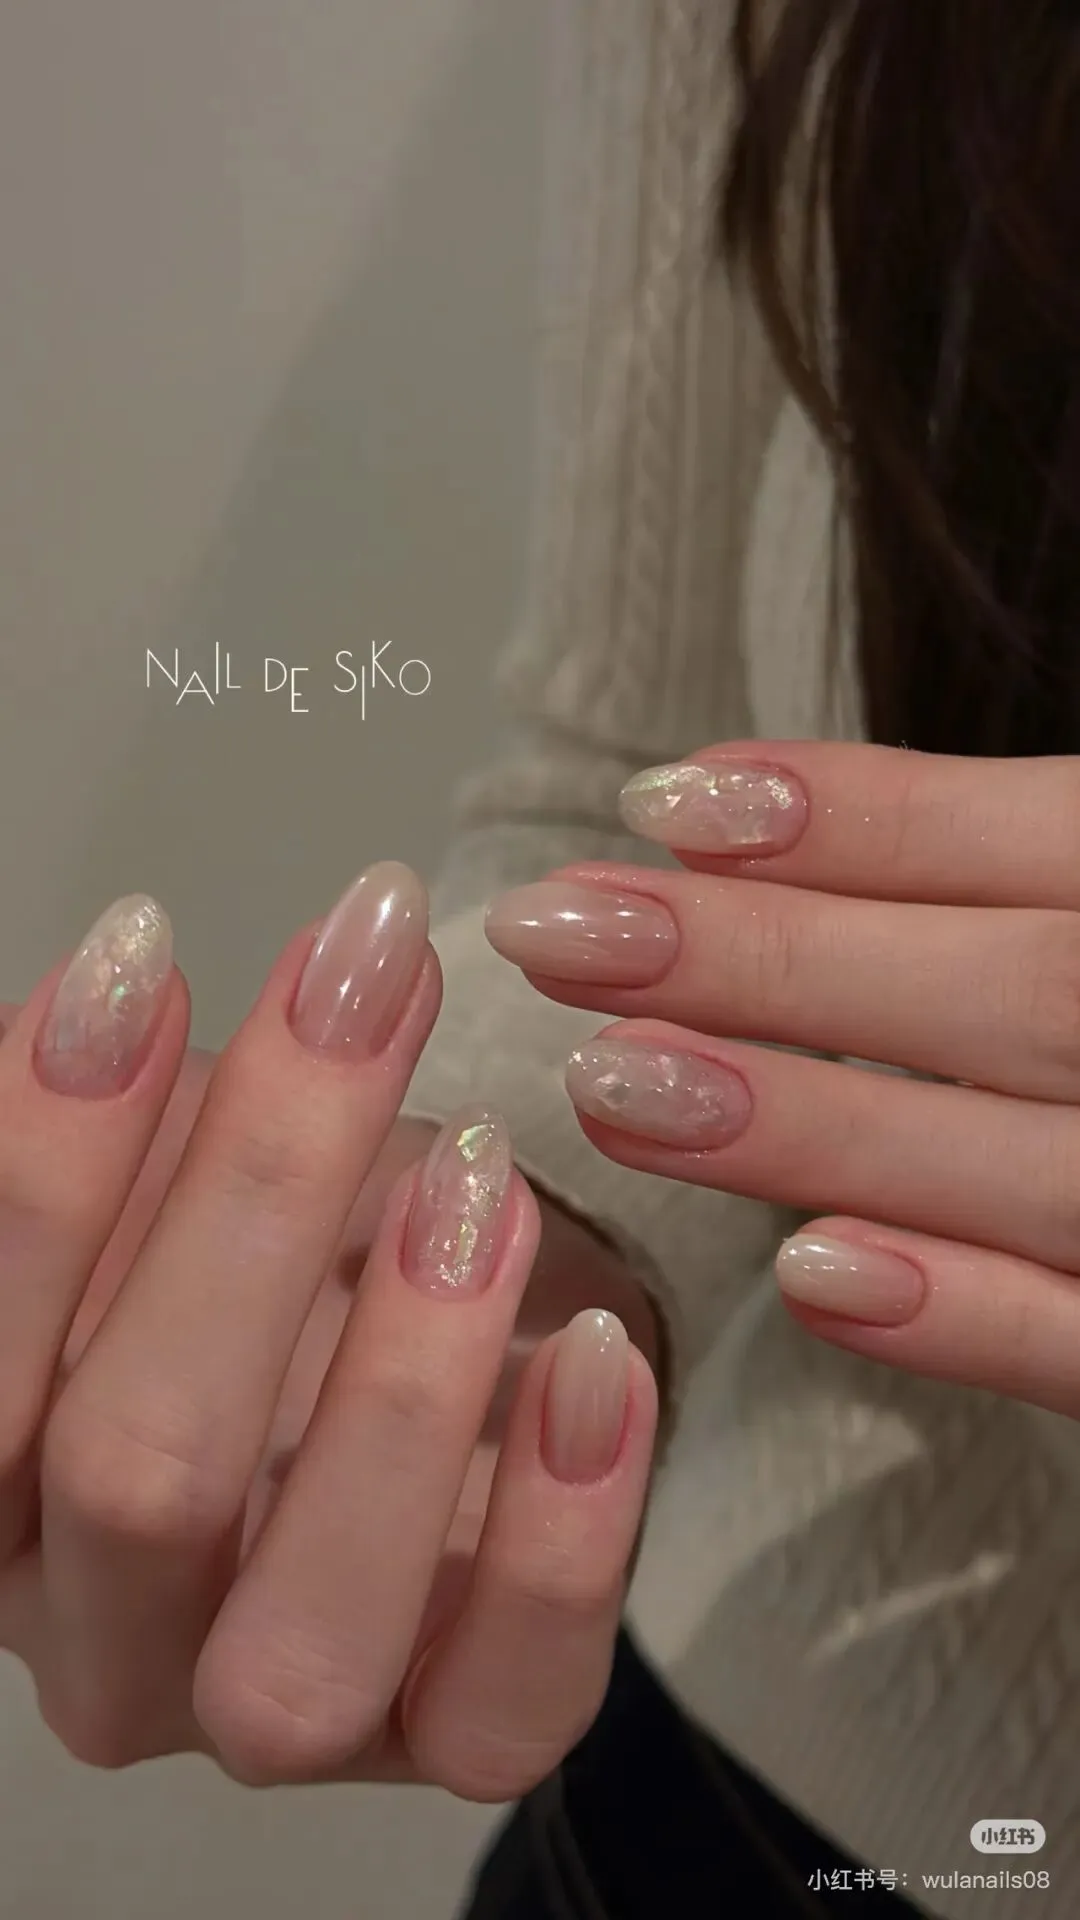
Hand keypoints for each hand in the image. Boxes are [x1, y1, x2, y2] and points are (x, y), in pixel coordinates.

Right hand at [0, 865, 655, 1795]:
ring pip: (304, 1639)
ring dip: (401, 1388)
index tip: (143, 955)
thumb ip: (123, 1135)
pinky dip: (567, 1532)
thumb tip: (111, 990)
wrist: (392, 1355)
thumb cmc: (248, 1251)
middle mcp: (101, 1635)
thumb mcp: (160, 1181)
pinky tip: (599, 1355)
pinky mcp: (450, 1735)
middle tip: (360, 991)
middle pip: (139, 1475)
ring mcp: (273, 1708)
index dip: (45, 1159)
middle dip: (255, 1196)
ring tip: (480, 1177)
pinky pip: (509, 1700)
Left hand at [486, 742, 1079, 1420]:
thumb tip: (774, 817)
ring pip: (1043, 1162)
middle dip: (782, 957)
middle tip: (563, 931)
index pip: (1056, 837)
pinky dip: (979, 1317)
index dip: (866, 818)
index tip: (670, 800)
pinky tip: (816, 1281)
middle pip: (1018, 987)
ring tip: (619, 1082)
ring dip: (829, 1122)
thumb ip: (1052, 866)